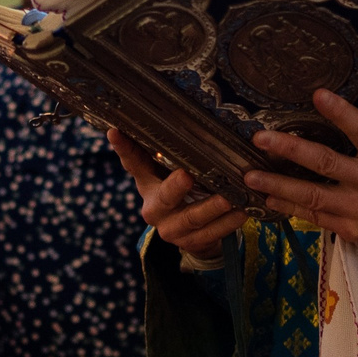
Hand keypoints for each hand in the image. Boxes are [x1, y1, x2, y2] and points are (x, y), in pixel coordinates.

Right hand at [108, 130, 248, 258]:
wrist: (190, 233)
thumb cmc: (183, 192)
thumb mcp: (171, 173)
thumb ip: (171, 153)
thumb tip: (178, 113)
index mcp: (147, 185)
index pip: (133, 163)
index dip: (123, 148)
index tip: (115, 131)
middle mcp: (153, 208)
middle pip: (164, 197)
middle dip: (175, 187)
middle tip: (188, 176)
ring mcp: (171, 229)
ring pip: (193, 218)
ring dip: (213, 208)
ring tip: (230, 197)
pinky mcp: (191, 243)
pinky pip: (211, 234)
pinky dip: (228, 223)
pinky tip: (242, 211)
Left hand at [239, 89, 357, 263]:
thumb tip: (347, 115)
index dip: (339, 112)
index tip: (317, 95)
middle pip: (326, 163)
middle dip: (289, 150)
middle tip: (261, 139)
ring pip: (312, 195)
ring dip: (277, 185)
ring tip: (250, 176)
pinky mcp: (353, 231)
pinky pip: (315, 217)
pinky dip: (290, 207)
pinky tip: (270, 198)